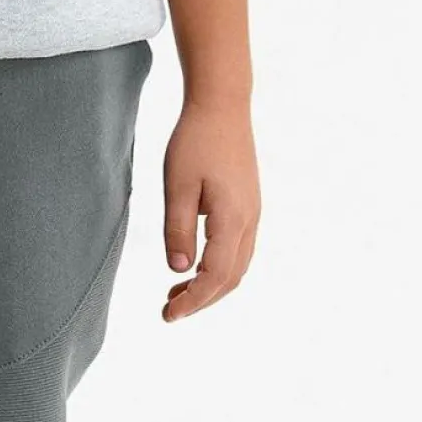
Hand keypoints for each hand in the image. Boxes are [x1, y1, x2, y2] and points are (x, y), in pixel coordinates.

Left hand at [161, 94, 258, 322]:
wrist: (223, 106)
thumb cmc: (195, 141)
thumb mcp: (177, 185)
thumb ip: (178, 229)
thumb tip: (178, 270)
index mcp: (232, 220)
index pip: (215, 276)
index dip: (193, 301)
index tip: (168, 316)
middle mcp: (250, 221)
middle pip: (231, 278)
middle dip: (201, 300)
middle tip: (168, 310)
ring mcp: (253, 213)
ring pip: (237, 265)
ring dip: (210, 285)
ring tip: (176, 292)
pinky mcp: (249, 205)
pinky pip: (239, 249)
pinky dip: (218, 267)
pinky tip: (194, 264)